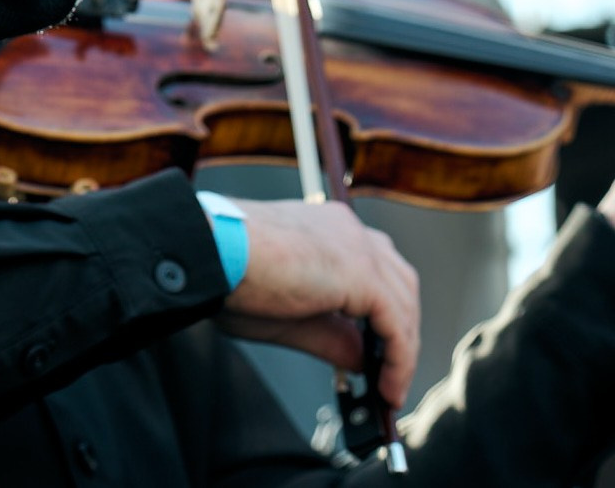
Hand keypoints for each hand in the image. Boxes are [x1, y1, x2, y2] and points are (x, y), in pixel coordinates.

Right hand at [215, 199, 421, 408]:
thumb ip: (333, 335)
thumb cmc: (229, 274)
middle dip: (400, 329)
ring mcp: (359, 248)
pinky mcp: (363, 274)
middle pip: (399, 283)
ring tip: (389, 387)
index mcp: (327, 227)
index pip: (375, 268)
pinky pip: (397, 326)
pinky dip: (399, 360)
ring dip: (401, 350)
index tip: (377, 351)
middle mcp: (348, 230)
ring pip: (404, 305)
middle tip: (389, 371)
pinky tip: (387, 387)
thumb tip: (362, 361)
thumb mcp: (289, 315)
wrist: (211, 252)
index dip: (382, 312)